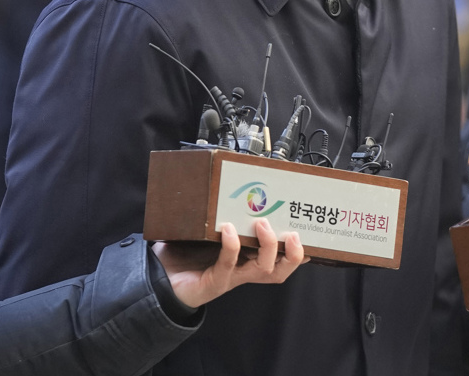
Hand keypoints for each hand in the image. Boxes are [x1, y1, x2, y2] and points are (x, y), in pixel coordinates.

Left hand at [153, 219, 307, 308]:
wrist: (159, 283)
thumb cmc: (182, 257)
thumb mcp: (204, 233)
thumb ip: (215, 214)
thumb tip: (220, 185)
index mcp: (246, 261)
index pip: (280, 261)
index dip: (297, 253)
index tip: (309, 236)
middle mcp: (243, 271)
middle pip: (280, 270)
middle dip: (293, 253)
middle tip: (294, 233)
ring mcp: (230, 277)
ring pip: (263, 270)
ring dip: (268, 246)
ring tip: (262, 224)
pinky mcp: (214, 282)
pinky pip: (228, 264)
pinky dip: (231, 246)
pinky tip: (228, 229)